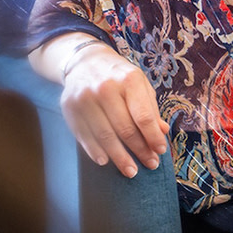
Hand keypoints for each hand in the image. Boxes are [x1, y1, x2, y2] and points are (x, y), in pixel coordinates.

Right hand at [57, 42, 168, 177]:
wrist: (85, 62)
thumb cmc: (119, 76)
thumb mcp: (140, 84)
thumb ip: (150, 108)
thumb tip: (162, 132)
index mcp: (129, 79)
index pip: (143, 116)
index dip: (153, 137)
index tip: (161, 151)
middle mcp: (106, 87)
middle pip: (125, 129)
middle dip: (140, 150)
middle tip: (151, 164)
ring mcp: (85, 98)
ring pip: (105, 136)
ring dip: (120, 158)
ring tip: (131, 171)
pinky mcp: (70, 108)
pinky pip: (85, 136)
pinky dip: (96, 152)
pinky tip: (106, 161)